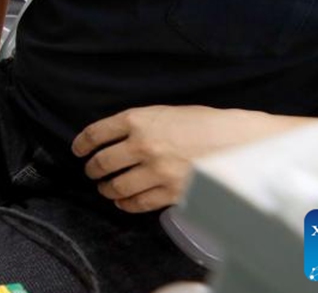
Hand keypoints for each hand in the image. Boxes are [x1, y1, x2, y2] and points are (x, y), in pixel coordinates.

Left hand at [72, 105, 309, 212]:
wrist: (240, 142)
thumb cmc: (206, 123)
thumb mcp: (167, 113)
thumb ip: (140, 125)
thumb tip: (117, 138)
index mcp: (138, 120)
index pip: (96, 133)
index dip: (82, 143)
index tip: (78, 150)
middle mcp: (142, 145)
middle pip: (103, 162)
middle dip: (92, 168)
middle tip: (91, 171)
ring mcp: (155, 171)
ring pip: (116, 185)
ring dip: (106, 188)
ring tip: (104, 188)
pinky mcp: (170, 193)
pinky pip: (138, 202)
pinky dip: (125, 203)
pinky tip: (122, 201)